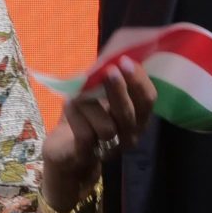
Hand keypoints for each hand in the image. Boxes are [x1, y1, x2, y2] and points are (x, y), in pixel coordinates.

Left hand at [43, 62, 157, 210]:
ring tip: (77, 95)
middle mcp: (128, 135)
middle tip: (109, 71)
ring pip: (107, 127)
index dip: (139, 80)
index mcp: (136, 118)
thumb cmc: (84, 120)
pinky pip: (85, 134)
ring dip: (90, 105)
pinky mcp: (85, 156)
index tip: (125, 61)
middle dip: (121, 90)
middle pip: (131, 114)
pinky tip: (68, 105)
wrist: (63, 154)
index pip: (148, 100)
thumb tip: (110, 56)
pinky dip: (76, 116)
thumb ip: (106, 80)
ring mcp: (108, 148)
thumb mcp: (98, 97)